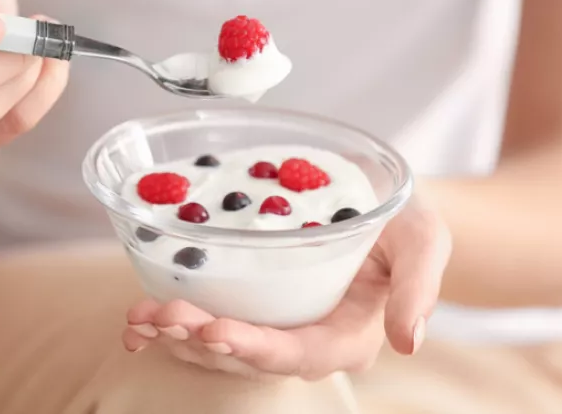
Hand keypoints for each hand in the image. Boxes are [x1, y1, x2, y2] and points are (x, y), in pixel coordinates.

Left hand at [122, 195, 451, 380]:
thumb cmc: (405, 224)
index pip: (298, 353)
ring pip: (222, 344)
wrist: (384, 206)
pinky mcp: (255, 304)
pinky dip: (175, 323)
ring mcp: (277, 323)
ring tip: (138, 319)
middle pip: (248, 354)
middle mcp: (306, 338)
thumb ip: (418, 288)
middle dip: (199, 339)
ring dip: (178, 334)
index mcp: (347, 335)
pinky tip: (139, 319)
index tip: (214, 329)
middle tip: (158, 318)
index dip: (255, 347)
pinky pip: (212, 321)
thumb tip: (408, 342)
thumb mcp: (423, 241)